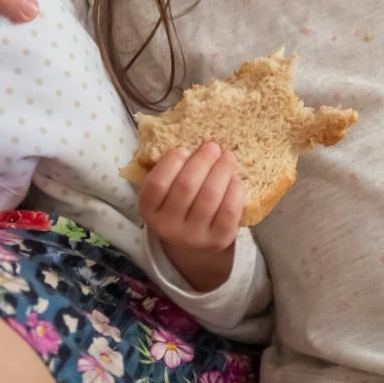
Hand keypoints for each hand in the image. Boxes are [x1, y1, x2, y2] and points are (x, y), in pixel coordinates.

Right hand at [137, 142, 242, 291]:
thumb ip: (170, 172)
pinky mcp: (219, 240)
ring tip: (227, 156)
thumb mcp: (164, 195)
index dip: (171, 163)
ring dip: (221, 170)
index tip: (183, 149)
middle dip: (202, 161)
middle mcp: (168, 227)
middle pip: (186, 186)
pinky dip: (234, 189)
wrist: (193, 247)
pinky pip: (229, 210)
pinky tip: (234, 178)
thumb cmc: (178, 207)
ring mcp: (194, 237)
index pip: (156, 184)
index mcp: (149, 211)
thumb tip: (189, 135)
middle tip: (212, 146)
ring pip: (210, 196)